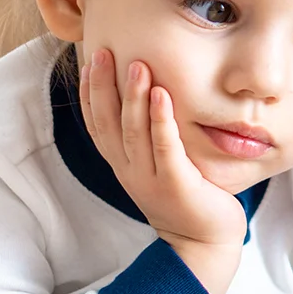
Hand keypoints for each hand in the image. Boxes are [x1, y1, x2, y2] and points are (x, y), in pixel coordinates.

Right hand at [79, 48, 243, 293]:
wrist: (205, 243)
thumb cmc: (189, 197)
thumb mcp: (162, 165)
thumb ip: (152, 138)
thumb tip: (153, 97)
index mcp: (123, 164)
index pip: (97, 123)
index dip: (89, 92)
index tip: (87, 59)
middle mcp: (129, 170)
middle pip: (108, 122)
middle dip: (103, 85)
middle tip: (102, 50)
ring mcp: (150, 178)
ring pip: (134, 131)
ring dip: (133, 96)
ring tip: (136, 63)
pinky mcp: (176, 184)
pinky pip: (165, 148)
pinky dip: (161, 121)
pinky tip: (162, 95)